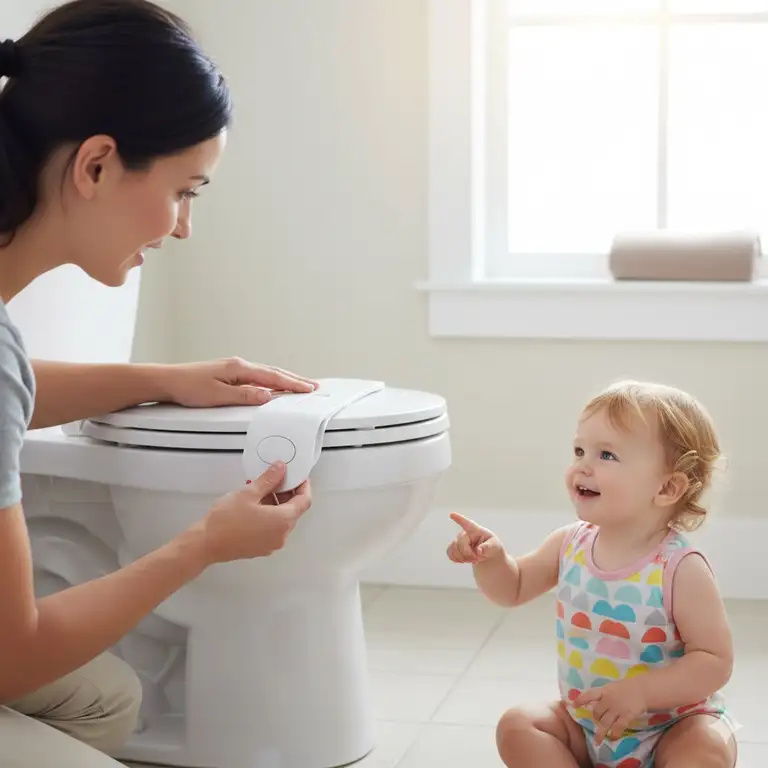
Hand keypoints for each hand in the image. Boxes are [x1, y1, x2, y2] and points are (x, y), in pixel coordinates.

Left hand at [159, 357, 318, 406]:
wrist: (167, 381)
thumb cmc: (187, 387)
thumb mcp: (217, 395)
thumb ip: (244, 396)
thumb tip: (267, 396)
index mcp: (239, 368)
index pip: (273, 376)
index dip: (293, 384)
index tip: (309, 389)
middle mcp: (239, 365)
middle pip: (273, 372)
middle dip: (294, 379)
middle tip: (312, 386)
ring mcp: (234, 368)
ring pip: (266, 373)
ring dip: (284, 379)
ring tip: (299, 386)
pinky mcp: (228, 374)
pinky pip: (257, 376)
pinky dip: (271, 381)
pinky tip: (273, 386)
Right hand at [197, 462, 311, 563]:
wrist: (206, 544)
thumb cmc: (225, 522)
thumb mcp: (249, 492)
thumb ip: (269, 479)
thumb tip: (280, 469)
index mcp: (283, 521)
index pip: (305, 501)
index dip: (303, 486)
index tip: (298, 478)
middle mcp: (281, 535)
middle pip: (294, 511)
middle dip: (287, 494)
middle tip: (276, 481)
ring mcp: (272, 544)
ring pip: (282, 520)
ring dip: (277, 505)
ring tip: (260, 492)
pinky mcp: (262, 548)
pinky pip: (273, 529)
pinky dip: (269, 516)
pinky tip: (255, 506)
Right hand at [446, 513, 504, 564]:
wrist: (487, 554)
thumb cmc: (491, 546)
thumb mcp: (494, 546)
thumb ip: (487, 548)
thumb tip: (478, 550)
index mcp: (476, 530)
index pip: (467, 523)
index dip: (459, 519)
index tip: (452, 514)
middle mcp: (465, 533)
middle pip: (460, 544)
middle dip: (468, 555)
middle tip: (477, 559)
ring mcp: (458, 539)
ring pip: (453, 549)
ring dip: (462, 558)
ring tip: (472, 559)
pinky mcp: (454, 547)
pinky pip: (450, 553)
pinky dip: (456, 559)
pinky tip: (464, 560)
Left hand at [575, 679, 646, 743]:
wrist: (642, 690)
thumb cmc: (625, 688)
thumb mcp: (611, 687)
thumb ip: (602, 695)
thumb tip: (590, 702)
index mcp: (604, 690)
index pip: (589, 695)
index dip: (580, 700)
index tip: (573, 705)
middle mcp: (609, 700)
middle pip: (597, 712)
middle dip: (595, 718)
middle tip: (597, 721)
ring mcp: (618, 708)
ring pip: (605, 722)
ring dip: (601, 731)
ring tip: (597, 740)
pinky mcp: (627, 716)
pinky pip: (618, 727)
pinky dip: (614, 734)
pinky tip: (612, 738)